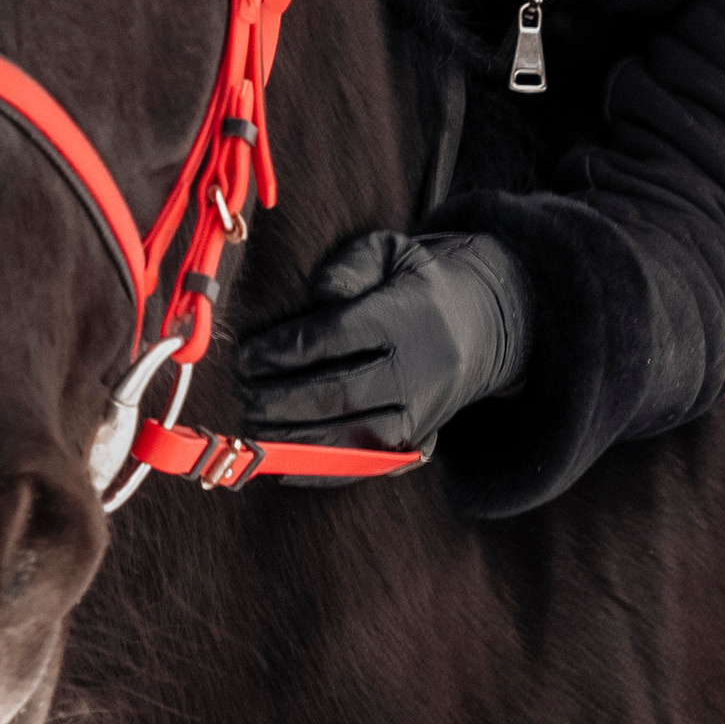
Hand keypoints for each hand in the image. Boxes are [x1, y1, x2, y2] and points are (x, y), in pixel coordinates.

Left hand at [234, 229, 532, 455]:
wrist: (481, 327)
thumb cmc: (418, 285)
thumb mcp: (392, 252)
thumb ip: (353, 264)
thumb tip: (320, 291)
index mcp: (411, 317)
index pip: (337, 338)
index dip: (286, 351)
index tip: (247, 356)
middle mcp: (421, 369)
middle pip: (339, 392)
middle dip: (281, 399)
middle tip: (243, 394)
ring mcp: (422, 413)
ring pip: (350, 436)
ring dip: (293, 437)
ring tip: (254, 425)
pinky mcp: (418, 444)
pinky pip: (363, 464)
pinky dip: (320, 471)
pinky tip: (282, 464)